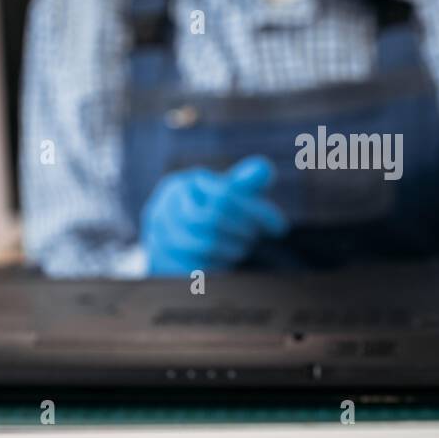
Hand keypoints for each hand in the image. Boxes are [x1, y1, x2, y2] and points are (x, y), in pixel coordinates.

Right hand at [140, 155, 288, 275]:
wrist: (167, 239)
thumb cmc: (203, 209)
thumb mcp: (223, 191)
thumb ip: (244, 182)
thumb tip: (264, 169)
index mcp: (180, 186)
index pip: (225, 195)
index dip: (256, 212)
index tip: (280, 227)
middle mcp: (163, 208)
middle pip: (214, 219)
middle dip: (244, 229)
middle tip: (255, 236)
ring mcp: (158, 237)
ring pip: (207, 244)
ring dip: (233, 249)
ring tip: (241, 248)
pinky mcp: (159, 264)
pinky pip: (197, 268)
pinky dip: (219, 266)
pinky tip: (226, 262)